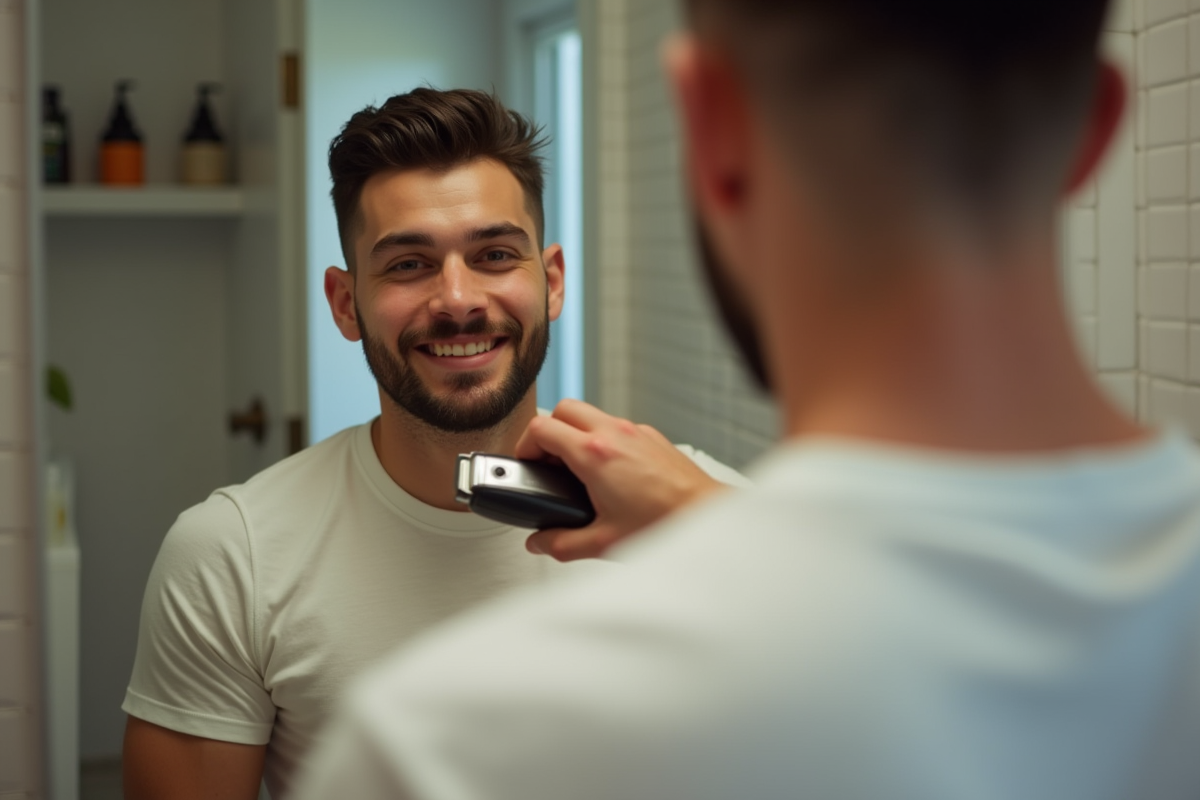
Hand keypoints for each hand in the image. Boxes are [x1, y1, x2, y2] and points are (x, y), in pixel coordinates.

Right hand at [515, 399, 723, 560]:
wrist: (706, 516)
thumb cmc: (665, 523)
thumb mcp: (603, 542)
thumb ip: (562, 543)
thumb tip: (541, 542)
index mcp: (595, 455)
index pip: (542, 429)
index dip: (524, 446)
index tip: (525, 465)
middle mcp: (615, 434)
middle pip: (564, 408)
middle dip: (548, 432)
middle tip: (545, 461)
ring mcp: (635, 431)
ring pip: (591, 414)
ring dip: (575, 434)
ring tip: (574, 469)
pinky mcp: (651, 436)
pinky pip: (615, 426)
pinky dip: (602, 439)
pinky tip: (607, 472)